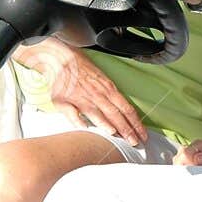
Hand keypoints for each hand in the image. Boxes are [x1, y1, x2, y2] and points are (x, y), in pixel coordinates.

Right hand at [14, 38, 147, 143]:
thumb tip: (120, 109)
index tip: (142, 134)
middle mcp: (97, 94)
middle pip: (115, 114)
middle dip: (127, 130)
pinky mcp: (64, 101)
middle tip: (135, 143)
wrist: (59, 58)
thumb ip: (109, 94)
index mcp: (107, 88)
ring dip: (108, 127)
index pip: (126, 108)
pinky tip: (85, 130)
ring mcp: (81, 98)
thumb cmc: (80, 66)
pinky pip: (73, 114)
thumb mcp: (101, 77)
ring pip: (97, 115)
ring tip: (117, 138)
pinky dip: (79, 122)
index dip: (135, 123)